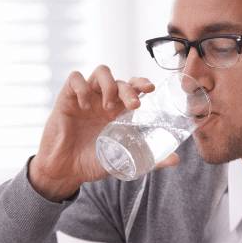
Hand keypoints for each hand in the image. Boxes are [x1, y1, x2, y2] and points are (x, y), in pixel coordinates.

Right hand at [28, 65, 178, 200]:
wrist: (65, 171)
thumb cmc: (93, 162)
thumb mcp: (123, 161)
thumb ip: (149, 160)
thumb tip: (176, 160)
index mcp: (118, 111)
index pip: (133, 88)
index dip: (142, 83)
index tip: (151, 89)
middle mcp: (103, 100)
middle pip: (120, 80)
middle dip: (129, 88)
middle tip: (134, 105)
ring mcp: (85, 97)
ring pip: (100, 72)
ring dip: (109, 85)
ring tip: (107, 106)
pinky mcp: (66, 98)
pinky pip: (75, 78)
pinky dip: (82, 87)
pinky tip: (84, 105)